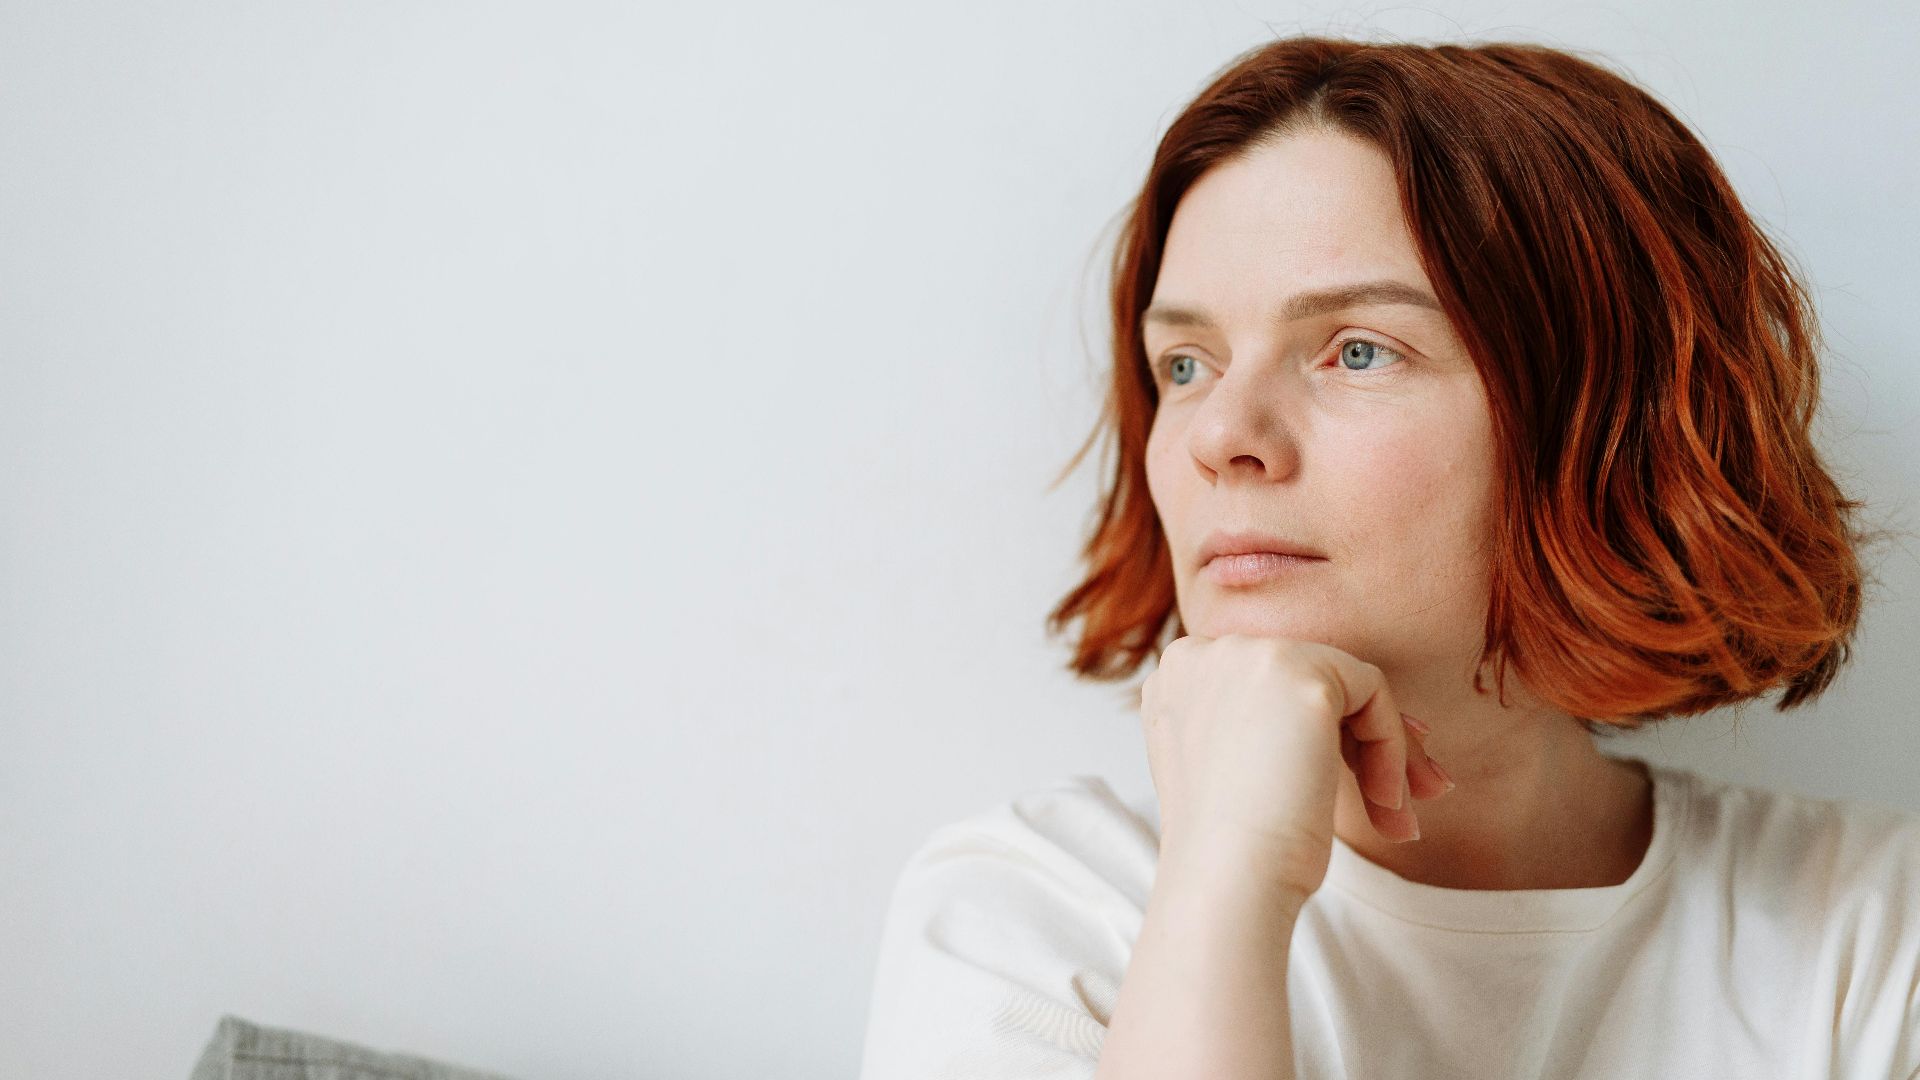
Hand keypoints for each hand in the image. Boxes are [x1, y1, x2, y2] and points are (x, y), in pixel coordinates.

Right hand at [1138, 633, 1452, 896]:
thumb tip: (1356, 727)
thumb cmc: (1231, 849)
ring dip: (1385, 753)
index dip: (1320, 730)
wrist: (1225, 879)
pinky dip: (1391, 747)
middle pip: (1310, 677)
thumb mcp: (1237, 769)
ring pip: (1347, 684)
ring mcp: (1248, 656)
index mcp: (1177, 678)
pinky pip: (1373, 692)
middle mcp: (1203, 653)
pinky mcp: (1299, 673)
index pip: (1269, 686)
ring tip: (1397, 819)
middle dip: (1364, 741)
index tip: (1360, 777)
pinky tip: (1384, 802)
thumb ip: (1268, 729)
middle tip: (1397, 801)